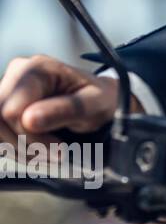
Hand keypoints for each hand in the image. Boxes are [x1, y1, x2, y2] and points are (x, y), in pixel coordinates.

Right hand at [0, 55, 138, 145]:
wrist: (98, 100)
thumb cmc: (98, 99)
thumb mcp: (94, 105)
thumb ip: (66, 110)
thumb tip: (30, 119)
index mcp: (37, 69)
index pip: (11, 111)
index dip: (29, 136)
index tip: (58, 150)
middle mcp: (16, 74)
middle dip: (24, 144)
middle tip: (55, 154)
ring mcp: (7, 89)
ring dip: (19, 149)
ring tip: (49, 152)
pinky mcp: (5, 106)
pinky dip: (15, 147)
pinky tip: (37, 148)